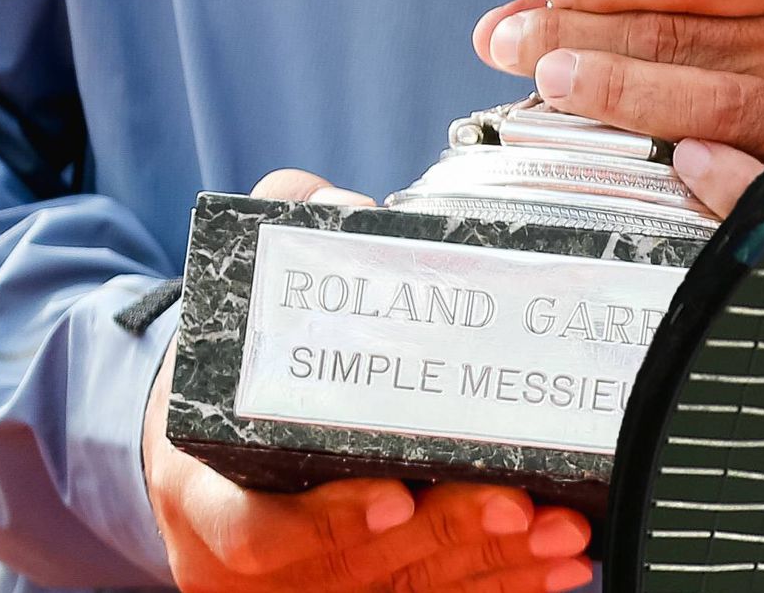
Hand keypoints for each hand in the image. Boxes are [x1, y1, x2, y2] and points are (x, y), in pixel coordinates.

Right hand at [142, 178, 595, 592]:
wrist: (200, 463)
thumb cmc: (234, 377)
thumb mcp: (240, 304)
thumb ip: (290, 240)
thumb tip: (355, 209)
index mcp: (209, 493)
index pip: (256, 528)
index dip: (324, 521)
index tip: (390, 498)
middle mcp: (247, 564)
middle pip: (353, 566)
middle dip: (444, 535)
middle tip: (521, 504)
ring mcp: (303, 591)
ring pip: (401, 592)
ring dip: (490, 567)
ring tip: (564, 534)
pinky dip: (498, 587)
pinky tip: (559, 568)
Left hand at [476, 0, 763, 214]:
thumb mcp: (745, 9)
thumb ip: (645, 4)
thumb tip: (511, 20)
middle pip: (688, 34)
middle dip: (588, 34)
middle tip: (509, 43)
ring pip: (716, 102)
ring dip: (625, 92)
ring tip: (551, 81)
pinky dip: (725, 178)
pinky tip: (682, 165)